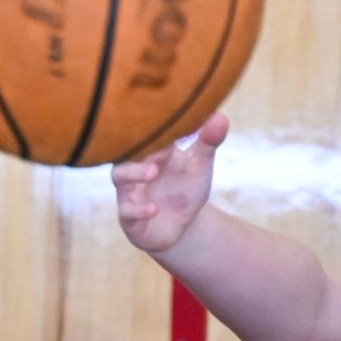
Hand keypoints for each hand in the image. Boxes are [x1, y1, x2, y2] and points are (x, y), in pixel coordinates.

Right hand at [110, 111, 228, 251]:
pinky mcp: (130, 218)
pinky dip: (138, 210)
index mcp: (151, 150)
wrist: (182, 227)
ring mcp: (130, 192)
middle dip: (139, 144)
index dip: (152, 122)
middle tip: (156, 141)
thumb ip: (208, 142)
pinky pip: (126, 211)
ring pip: (120, 177)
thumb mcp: (199, 165)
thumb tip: (221, 117)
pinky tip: (153, 209)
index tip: (165, 113)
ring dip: (134, 173)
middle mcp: (135, 167)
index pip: (146, 130)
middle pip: (127, 149)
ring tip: (152, 172)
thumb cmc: (185, 189)